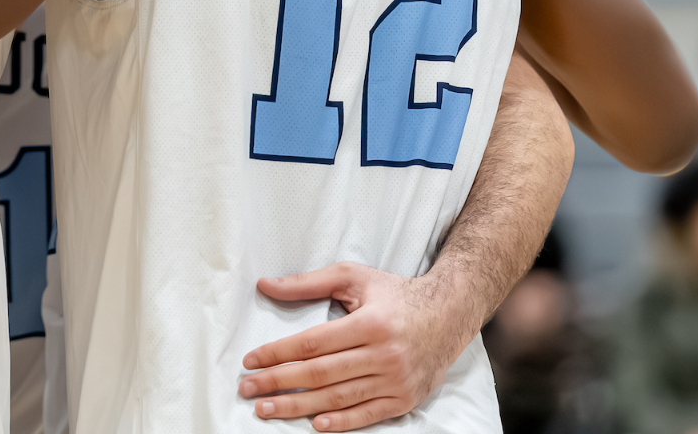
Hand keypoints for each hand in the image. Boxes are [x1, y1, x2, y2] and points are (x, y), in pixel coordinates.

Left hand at [238, 262, 478, 430]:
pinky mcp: (405, 399)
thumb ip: (308, 283)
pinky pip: (368, 415)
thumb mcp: (354, 277)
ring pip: (339, 397)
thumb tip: (265, 286)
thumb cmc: (395, 294)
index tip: (250, 361)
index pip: (313, 343)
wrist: (450, 314)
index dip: (278, 354)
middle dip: (279, 382)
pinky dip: (341, 422)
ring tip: (267, 409)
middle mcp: (384, 354)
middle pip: (321, 373)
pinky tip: (315, 424)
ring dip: (299, 406)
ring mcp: (396, 380)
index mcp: (370, 323)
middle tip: (247, 389)